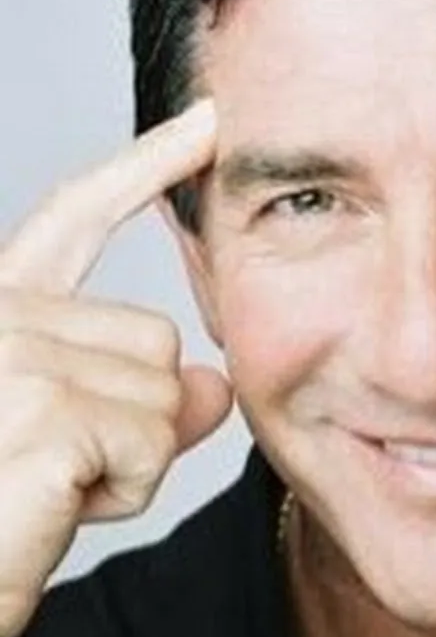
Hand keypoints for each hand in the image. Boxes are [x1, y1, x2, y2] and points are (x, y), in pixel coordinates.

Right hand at [0, 101, 230, 636]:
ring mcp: (12, 358)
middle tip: (47, 469)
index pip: (75, 218)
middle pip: (153, 342)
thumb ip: (130, 394)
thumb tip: (213, 386)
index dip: (146, 166)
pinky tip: (42, 513)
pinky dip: (118, 493)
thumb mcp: (58, 441)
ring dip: (124, 463)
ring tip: (37, 493)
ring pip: (164, 396)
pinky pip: (154, 445)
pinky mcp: (47, 411)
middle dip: (130, 418)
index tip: (205, 123)